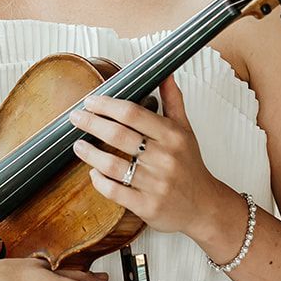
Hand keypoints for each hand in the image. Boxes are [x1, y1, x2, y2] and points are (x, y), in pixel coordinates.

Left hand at [68, 74, 223, 238]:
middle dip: (91, 123)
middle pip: (118, 135)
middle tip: (76, 118)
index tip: (90, 101)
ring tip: (78, 145)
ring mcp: (155, 183)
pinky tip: (93, 172)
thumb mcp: (185, 130)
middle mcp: (164, 158)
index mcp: (171, 136)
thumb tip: (165, 73)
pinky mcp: (147, 206)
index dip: (107, 105)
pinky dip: (99, 180)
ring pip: (112, 164)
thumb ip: (173, 101)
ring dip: (90, 153)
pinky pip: (114, 191)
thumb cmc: (190, 166)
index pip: (132, 113)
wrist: (204, 206)